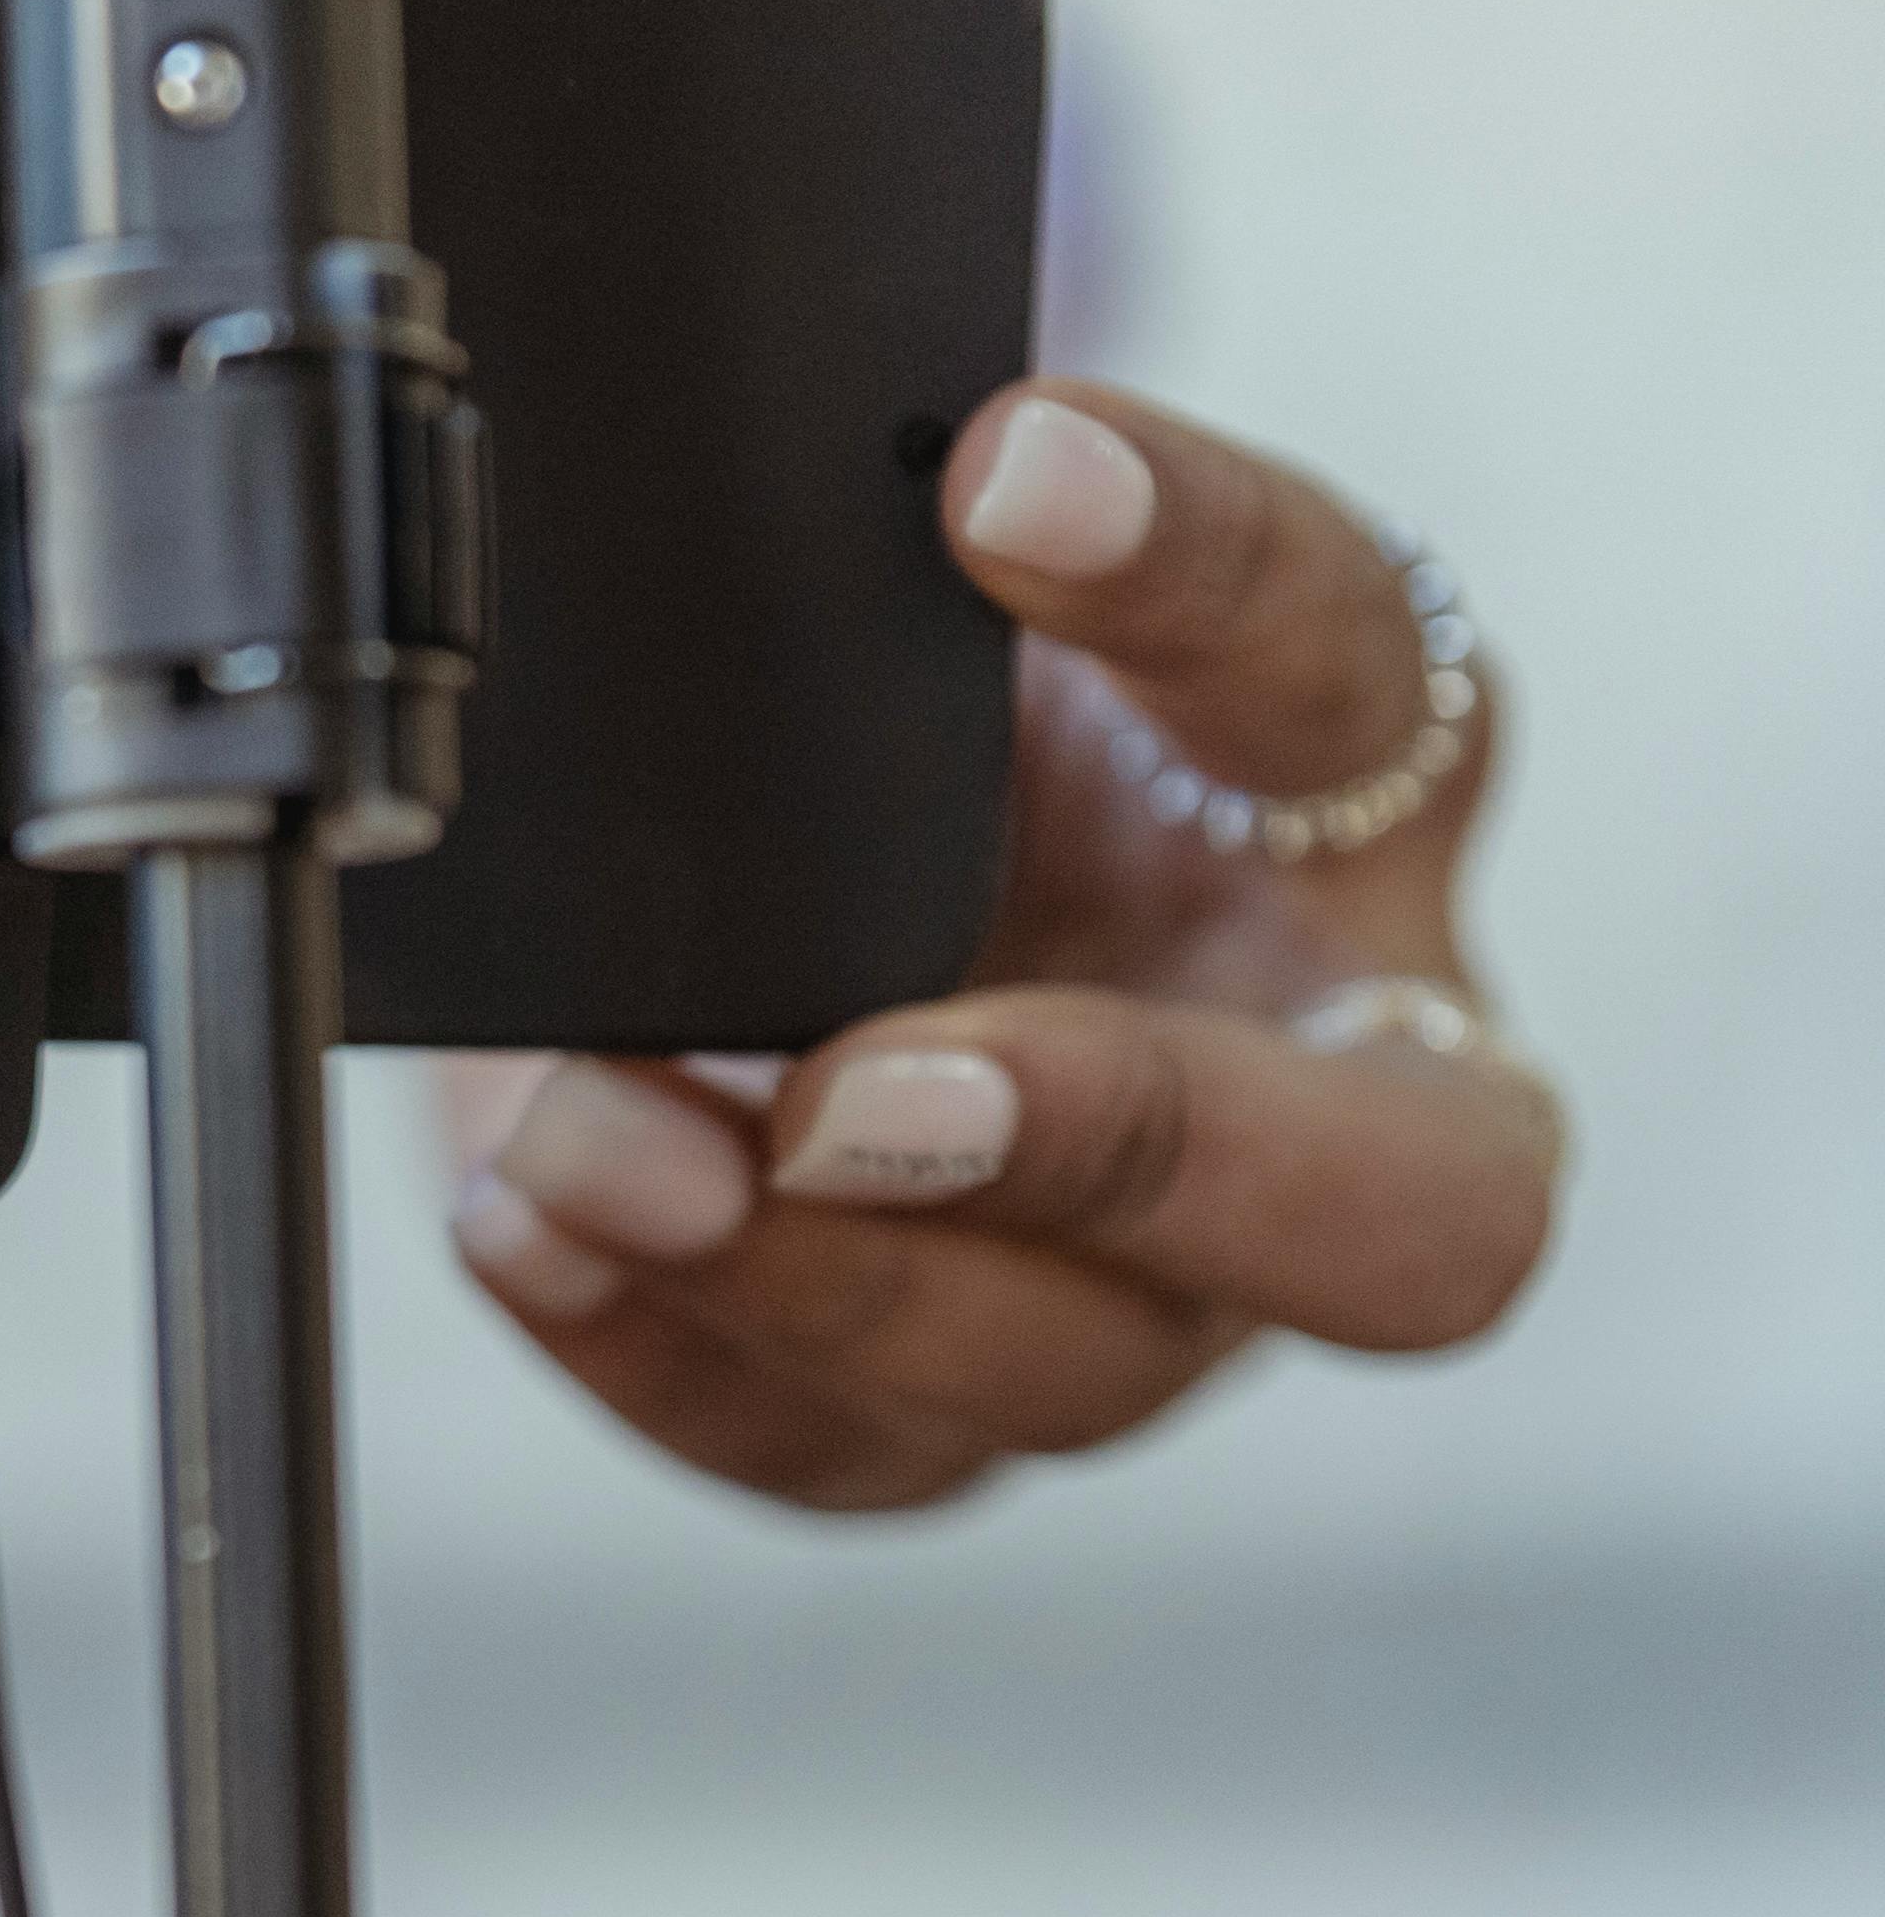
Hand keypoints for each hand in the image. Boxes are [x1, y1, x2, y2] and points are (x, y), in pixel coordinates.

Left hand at [444, 382, 1562, 1510]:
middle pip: (1388, 1209)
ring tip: (586, 1152)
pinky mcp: (944, 1398)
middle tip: (843, 1085)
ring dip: (818, 1281)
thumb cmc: (902, 699)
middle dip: (1110, 1153)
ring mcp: (1152, 1281)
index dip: (1196, 574)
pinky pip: (842, 1450)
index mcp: (1359, 791)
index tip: (994, 482)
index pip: (1353, 673)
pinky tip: (529, 1235)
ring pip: (1076, 1371)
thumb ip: (957, 520)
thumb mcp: (926, 567)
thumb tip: (958, 466)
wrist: (761, 839)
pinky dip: (665, 1355)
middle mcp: (1328, 1073)